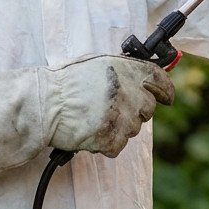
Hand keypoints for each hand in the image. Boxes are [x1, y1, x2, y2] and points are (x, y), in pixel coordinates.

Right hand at [42, 54, 174, 156]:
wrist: (42, 103)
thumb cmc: (65, 82)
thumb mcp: (97, 63)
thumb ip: (123, 69)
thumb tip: (143, 77)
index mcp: (126, 69)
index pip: (160, 80)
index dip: (165, 90)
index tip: (166, 98)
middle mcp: (128, 91)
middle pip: (147, 109)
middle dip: (134, 111)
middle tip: (112, 110)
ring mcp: (120, 116)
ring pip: (133, 129)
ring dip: (119, 128)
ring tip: (94, 119)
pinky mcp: (110, 137)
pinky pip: (118, 145)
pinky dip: (106, 143)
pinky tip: (90, 132)